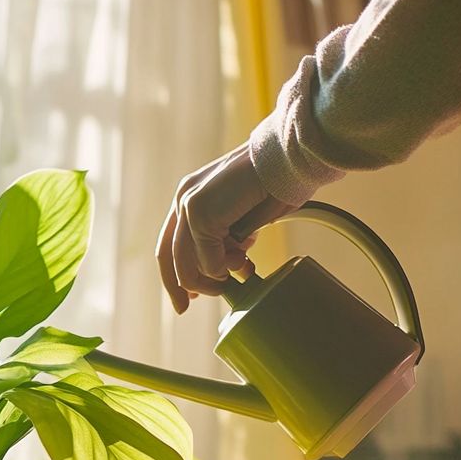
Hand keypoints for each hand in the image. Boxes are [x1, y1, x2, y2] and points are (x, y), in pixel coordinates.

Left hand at [155, 143, 297, 313]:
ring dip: (216, 277)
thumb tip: (228, 267)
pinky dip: (226, 268)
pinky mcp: (201, 214)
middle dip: (191, 286)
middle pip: (171, 258)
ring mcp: (188, 206)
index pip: (171, 245)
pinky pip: (208, 261)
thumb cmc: (277, 184)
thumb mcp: (245, 219)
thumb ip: (230, 240)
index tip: (188, 300)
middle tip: (219, 293)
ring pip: (187, 265)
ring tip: (243, 268)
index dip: (176, 276)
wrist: (290, 159)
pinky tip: (245, 258)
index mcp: (191, 197)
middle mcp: (183, 199)